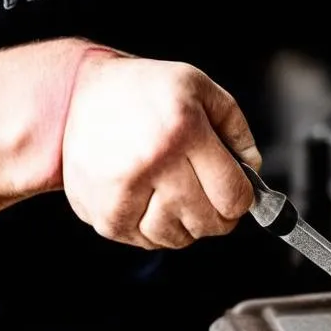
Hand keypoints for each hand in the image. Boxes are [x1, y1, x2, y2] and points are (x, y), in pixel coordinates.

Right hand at [60, 52, 259, 247]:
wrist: (78, 94)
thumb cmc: (144, 91)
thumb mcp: (201, 88)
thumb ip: (237, 128)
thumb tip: (252, 170)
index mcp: (185, 131)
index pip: (233, 195)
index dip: (242, 200)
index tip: (235, 192)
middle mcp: (154, 162)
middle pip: (209, 222)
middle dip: (217, 215)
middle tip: (207, 197)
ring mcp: (125, 190)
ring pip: (177, 237)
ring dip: (185, 225)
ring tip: (176, 198)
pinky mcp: (103, 211)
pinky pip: (145, 242)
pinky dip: (154, 231)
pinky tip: (150, 203)